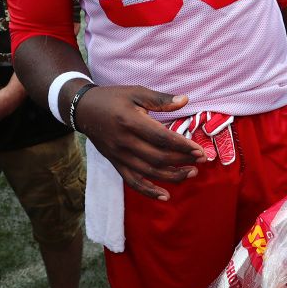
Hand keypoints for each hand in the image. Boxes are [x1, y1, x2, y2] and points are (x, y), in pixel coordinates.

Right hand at [75, 86, 207, 200]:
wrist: (84, 110)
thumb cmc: (113, 98)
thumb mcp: (136, 92)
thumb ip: (161, 98)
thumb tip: (185, 100)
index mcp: (131, 121)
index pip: (161, 138)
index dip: (182, 145)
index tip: (200, 150)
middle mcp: (124, 142)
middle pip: (158, 157)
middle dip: (182, 161)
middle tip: (202, 160)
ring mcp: (119, 155)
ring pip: (148, 172)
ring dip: (172, 176)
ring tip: (191, 173)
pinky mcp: (116, 163)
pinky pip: (133, 181)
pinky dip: (149, 191)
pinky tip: (165, 196)